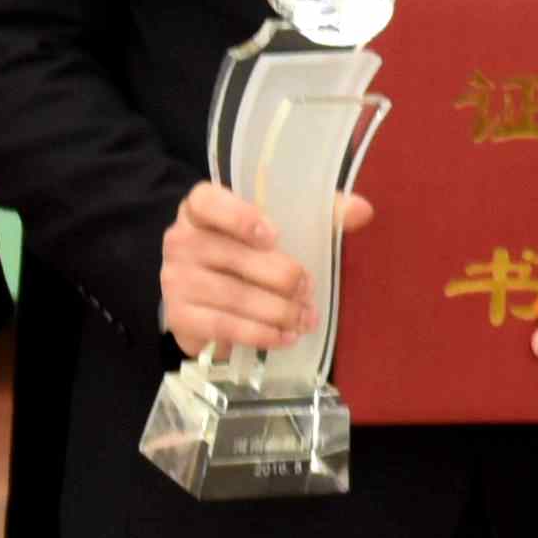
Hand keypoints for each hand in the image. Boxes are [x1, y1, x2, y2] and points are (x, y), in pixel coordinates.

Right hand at [154, 175, 345, 355]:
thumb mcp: (278, 225)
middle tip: (309, 289)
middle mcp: (180, 240)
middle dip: (282, 276)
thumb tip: (362, 209)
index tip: (274, 235)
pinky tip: (284, 337)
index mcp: (200, 209)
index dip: (240, 216)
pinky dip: (260, 334)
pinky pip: (224, 326)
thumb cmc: (246, 252)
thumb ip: (320, 213)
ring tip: (305, 318)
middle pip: (233, 256)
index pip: (207, 201)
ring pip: (234, 296)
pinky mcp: (180, 316)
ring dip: (277, 311)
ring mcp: (176, 280)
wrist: (203, 296)